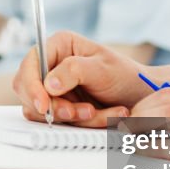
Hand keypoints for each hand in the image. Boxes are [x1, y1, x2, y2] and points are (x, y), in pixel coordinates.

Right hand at [12, 31, 151, 127]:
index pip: (31, 63)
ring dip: (67, 116)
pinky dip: (77, 122)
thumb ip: (73, 71)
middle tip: (73, 113)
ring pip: (41, 109)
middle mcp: (52, 66)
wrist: (141, 96)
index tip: (43, 104)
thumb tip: (48, 83)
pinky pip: (57, 120)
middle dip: (51, 105)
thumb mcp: (102, 69)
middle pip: (28, 89)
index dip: (31, 85)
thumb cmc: (125, 75)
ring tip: (94, 112)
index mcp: (59, 46)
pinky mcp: (60, 106)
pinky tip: (99, 115)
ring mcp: (54, 88)